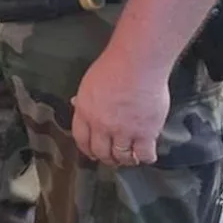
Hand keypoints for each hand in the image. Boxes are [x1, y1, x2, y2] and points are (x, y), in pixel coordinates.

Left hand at [70, 49, 169, 166]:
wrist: (137, 63)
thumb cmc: (115, 66)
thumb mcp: (89, 82)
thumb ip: (84, 99)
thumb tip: (77, 104)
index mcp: (85, 112)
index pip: (81, 139)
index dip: (87, 149)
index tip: (92, 152)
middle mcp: (102, 125)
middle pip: (101, 152)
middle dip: (106, 158)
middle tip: (112, 157)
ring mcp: (124, 131)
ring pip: (122, 157)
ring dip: (125, 159)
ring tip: (129, 156)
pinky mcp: (145, 133)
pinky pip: (144, 155)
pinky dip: (145, 157)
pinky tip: (146, 154)